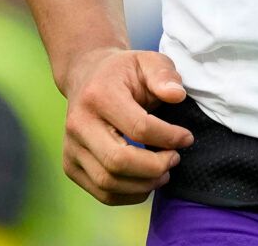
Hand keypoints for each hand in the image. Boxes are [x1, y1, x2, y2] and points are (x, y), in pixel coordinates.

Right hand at [58, 47, 194, 204]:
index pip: (138, 128)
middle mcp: (78, 123)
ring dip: (143, 185)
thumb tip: (177, 95)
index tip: (186, 138)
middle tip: (175, 159)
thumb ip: (163, 75)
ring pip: (108, 182)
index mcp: (99, 95)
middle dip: (155, 167)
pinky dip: (128, 195)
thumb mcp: (147, 61)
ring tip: (164, 172)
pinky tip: (146, 182)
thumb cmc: (123, 71)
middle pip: (118, 161)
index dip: (168, 138)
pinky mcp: (70, 165)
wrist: (86, 77)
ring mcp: (71, 147)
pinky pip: (101, 193)